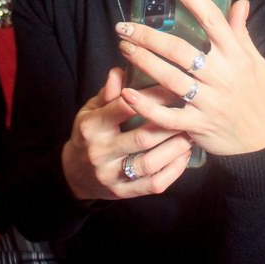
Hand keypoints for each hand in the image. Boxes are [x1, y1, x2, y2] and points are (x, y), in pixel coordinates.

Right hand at [61, 67, 191, 201]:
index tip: (173, 88)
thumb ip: (107, 92)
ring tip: (191, 134)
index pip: (124, 108)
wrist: (73, 174)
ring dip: (175, 149)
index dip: (151, 97)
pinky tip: (184, 156)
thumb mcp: (90, 109)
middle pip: (142, 138)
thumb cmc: (87, 133)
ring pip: (150, 163)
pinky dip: (172, 171)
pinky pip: (153, 184)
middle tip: (189, 113)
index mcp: (92, 126)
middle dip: (169, 125)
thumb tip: (121, 70)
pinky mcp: (122, 192)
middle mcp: (100, 152)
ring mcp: (111, 175)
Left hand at [117, 0, 264, 155]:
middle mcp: (222, 76)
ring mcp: (209, 102)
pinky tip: (127, 92)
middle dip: (150, 36)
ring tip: (124, 47)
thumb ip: (242, 33)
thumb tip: (240, 2)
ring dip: (143, 61)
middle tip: (125, 26)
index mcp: (236, 56)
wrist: (264, 143)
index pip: (213, 20)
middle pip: (181, 50)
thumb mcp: (256, 62)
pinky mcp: (198, 126)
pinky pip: (167, 116)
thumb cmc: (258, 96)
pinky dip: (146, 105)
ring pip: (170, 79)